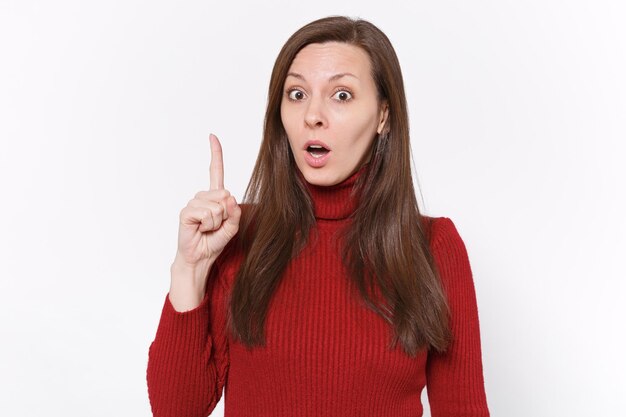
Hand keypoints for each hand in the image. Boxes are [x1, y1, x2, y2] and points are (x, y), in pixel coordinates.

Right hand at [174, 133, 241, 268]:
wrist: (200, 258)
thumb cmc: (214, 242)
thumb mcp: (232, 227)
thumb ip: (235, 212)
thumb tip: (229, 197)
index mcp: (214, 197)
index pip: (215, 171)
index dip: (215, 154)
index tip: (212, 136)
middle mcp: (203, 197)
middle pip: (225, 196)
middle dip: (226, 215)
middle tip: (216, 226)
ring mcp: (193, 203)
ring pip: (217, 207)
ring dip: (217, 222)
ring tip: (208, 229)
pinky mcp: (186, 212)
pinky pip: (207, 214)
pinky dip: (209, 225)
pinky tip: (200, 229)